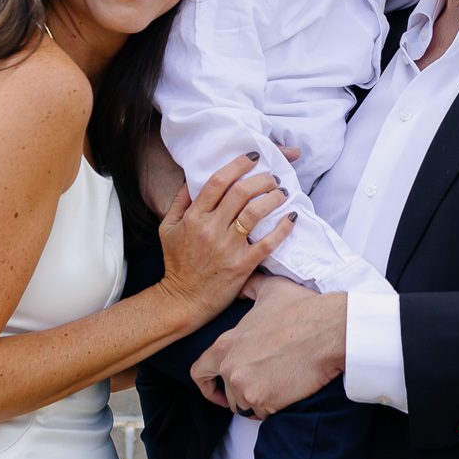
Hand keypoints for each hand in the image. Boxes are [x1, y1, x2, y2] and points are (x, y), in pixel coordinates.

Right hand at [157, 156, 293, 322]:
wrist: (183, 300)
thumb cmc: (176, 263)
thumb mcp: (167, 228)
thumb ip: (179, 202)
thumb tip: (192, 178)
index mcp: (194, 217)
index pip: (218, 182)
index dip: (237, 165)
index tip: (251, 158)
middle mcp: (211, 229)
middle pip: (240, 193)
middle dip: (261, 179)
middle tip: (272, 177)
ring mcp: (227, 248)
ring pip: (255, 213)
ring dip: (272, 198)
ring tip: (281, 193)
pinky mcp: (242, 265)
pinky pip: (267, 243)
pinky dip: (282, 228)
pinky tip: (291, 217)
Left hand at [191, 286, 346, 417]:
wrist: (329, 330)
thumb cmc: (303, 309)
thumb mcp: (270, 289)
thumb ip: (249, 287)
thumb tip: (242, 282)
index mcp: (227, 343)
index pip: (199, 372)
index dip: (207, 385)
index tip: (218, 391)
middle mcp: (230, 367)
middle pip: (228, 393)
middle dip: (244, 392)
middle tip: (266, 383)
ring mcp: (245, 386)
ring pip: (246, 405)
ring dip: (260, 399)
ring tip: (280, 382)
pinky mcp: (263, 400)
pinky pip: (264, 414)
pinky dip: (275, 407)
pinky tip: (288, 389)